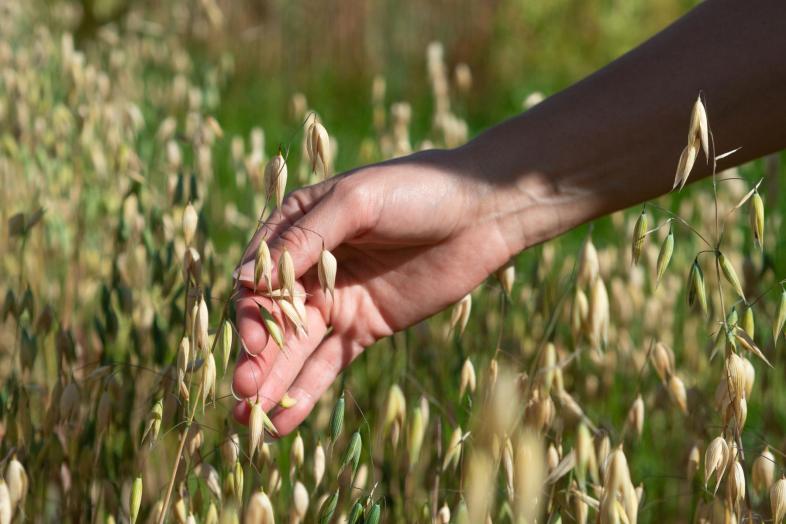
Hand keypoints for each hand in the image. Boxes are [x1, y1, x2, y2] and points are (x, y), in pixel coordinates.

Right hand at [231, 148, 531, 434]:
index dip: (250, 311)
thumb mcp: (356, 202)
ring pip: (296, 348)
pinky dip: (307, 392)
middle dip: (256, 356)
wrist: (481, 213)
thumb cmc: (416, 190)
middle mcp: (311, 267)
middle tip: (244, 392)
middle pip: (272, 318)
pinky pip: (329, 364)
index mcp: (298, 227)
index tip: (253, 340)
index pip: (258, 276)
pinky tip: (284, 421)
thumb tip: (244, 280)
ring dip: (273, 382)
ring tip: (249, 420)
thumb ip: (305, 239)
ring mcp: (339, 300)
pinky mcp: (366, 328)